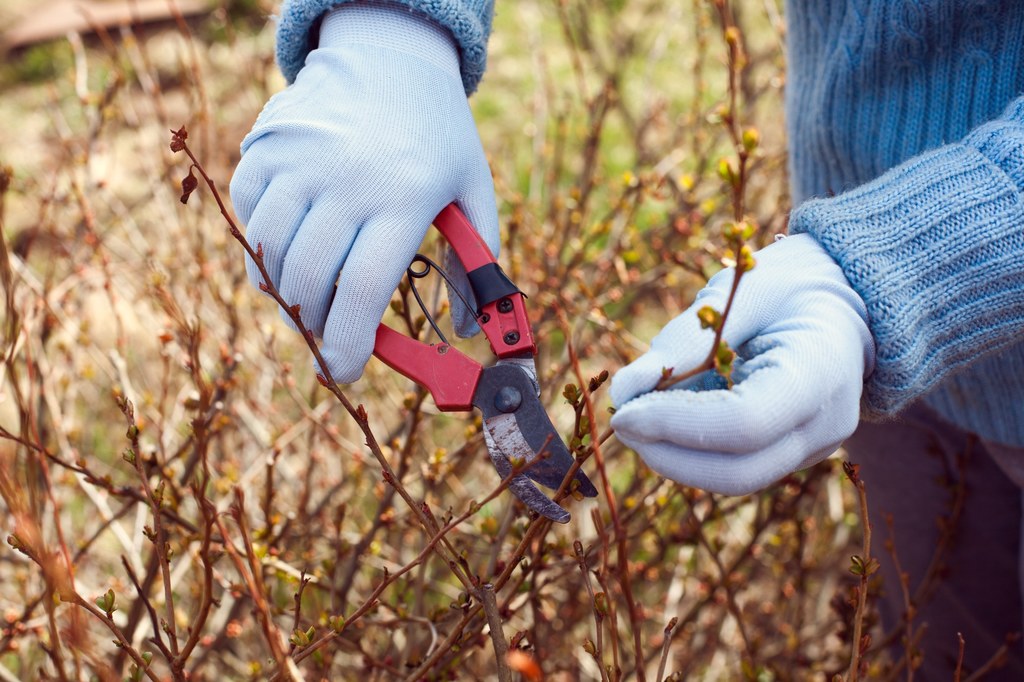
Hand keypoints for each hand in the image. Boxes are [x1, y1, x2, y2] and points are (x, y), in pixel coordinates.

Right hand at [229, 3, 498, 382]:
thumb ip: (477, 259)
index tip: (342, 372)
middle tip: (328, 334)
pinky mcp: (267, 146)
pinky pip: (249, 216)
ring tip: (308, 298)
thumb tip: (464, 327)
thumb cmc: (437, 134)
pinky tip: (289, 247)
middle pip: (309, 280)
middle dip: (314, 325)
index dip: (346, 344)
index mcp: (405, 196)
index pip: (361, 290)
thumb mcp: (473, 189)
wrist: (390, 55)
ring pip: (271, 254)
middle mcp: (347, 178)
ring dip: (284, 293)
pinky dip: (261, 246)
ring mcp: (300, 160)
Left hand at [609, 234, 874, 494]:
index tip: (624, 410)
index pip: (744, 423)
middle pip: (738, 472)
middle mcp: (827, 424)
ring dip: (674, 454)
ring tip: (642, 412)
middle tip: (622, 421)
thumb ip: (683, 341)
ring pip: (733, 479)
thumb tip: (623, 391)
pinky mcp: (791, 456)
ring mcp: (814, 448)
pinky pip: (736, 467)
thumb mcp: (737, 296)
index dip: (674, 423)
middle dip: (667, 453)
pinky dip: (691, 449)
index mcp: (822, 371)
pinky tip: (668, 416)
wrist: (841, 304)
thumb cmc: (787, 288)